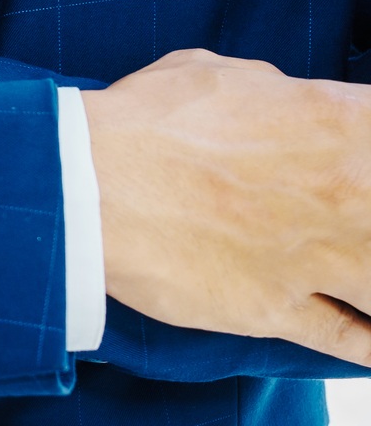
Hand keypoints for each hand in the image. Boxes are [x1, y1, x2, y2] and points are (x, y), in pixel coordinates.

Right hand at [85, 48, 370, 365]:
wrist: (84, 185)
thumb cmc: (143, 122)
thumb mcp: (220, 77)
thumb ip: (277, 93)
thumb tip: (287, 103)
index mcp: (342, 121)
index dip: (370, 158)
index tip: (359, 174)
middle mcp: (350, 192)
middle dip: (369, 221)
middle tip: (350, 227)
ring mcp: (319, 258)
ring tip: (357, 282)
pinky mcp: (279, 310)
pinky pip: (354, 341)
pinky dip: (369, 348)